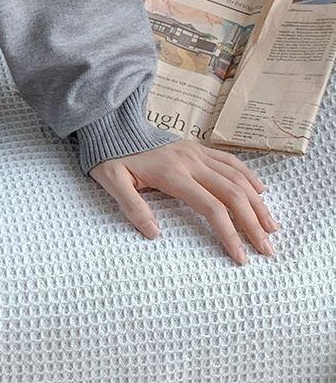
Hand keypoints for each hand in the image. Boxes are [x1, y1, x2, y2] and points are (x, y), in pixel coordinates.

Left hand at [88, 138, 277, 264]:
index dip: (229, 233)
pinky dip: (249, 176)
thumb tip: (154, 234)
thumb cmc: (110, 157)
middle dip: (253, 223)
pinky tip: (260, 192)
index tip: (241, 256)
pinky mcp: (197, 147)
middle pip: (232, 194)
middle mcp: (191, 162)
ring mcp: (197, 152)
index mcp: (173, 174)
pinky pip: (230, 161)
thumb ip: (132, 207)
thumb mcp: (111, 182)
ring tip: (271, 227)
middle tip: (267, 249)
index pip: (210, 207)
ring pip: (237, 178)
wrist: (111, 126)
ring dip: (258, 203)